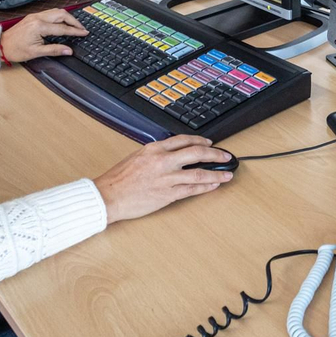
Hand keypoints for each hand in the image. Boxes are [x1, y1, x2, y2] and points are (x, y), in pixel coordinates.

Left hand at [0, 9, 88, 62]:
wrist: (1, 45)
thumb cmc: (16, 50)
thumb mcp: (36, 52)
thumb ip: (54, 50)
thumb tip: (69, 50)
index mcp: (39, 26)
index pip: (62, 28)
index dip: (75, 31)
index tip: (84, 33)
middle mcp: (38, 18)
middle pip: (61, 14)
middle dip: (74, 21)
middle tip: (82, 28)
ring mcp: (35, 16)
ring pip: (56, 11)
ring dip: (67, 17)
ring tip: (74, 25)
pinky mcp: (33, 17)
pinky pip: (50, 13)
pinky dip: (59, 17)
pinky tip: (63, 23)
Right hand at [94, 136, 233, 222]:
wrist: (108, 196)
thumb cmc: (118, 179)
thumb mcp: (136, 157)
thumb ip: (155, 154)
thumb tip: (171, 154)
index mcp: (154, 149)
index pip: (183, 140)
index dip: (200, 140)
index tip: (210, 142)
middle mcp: (162, 161)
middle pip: (196, 152)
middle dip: (215, 153)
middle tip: (226, 156)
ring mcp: (166, 178)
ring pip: (198, 172)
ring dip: (216, 173)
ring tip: (227, 174)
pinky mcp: (167, 194)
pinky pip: (191, 189)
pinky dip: (205, 187)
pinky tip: (213, 185)